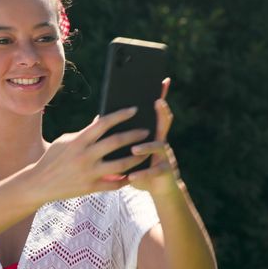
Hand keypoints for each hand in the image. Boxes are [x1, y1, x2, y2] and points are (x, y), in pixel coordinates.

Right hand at [26, 107, 151, 202]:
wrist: (39, 184)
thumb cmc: (53, 158)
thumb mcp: (65, 141)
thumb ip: (85, 132)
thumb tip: (101, 119)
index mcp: (78, 140)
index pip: (103, 123)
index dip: (121, 115)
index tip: (134, 110)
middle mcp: (85, 155)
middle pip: (116, 142)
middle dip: (135, 135)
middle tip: (147, 131)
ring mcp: (88, 173)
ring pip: (121, 165)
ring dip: (137, 158)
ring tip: (146, 153)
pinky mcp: (90, 188)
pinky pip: (114, 184)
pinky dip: (126, 179)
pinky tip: (135, 174)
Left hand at [128, 78, 182, 196]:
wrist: (160, 187)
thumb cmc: (141, 165)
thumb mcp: (130, 149)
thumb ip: (119, 134)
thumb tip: (101, 117)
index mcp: (152, 133)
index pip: (157, 112)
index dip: (160, 98)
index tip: (162, 81)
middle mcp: (161, 141)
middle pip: (163, 123)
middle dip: (161, 113)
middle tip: (157, 103)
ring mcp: (166, 156)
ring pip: (159, 147)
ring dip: (146, 147)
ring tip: (134, 149)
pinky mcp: (165, 172)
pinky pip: (155, 172)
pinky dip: (144, 174)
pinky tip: (133, 176)